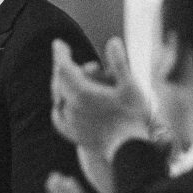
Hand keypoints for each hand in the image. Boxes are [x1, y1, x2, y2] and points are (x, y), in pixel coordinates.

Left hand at [52, 37, 151, 161]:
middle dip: (62, 67)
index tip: (58, 42)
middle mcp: (71, 107)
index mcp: (83, 93)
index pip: (64, 67)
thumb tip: (112, 40)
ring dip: (61, 84)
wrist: (130, 152)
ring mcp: (70, 122)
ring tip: (64, 77)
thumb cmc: (134, 118)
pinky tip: (61, 103)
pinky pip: (59, 116)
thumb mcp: (130, 87)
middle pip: (59, 81)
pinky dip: (60, 104)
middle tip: (64, 56)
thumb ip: (119, 62)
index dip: (60, 53)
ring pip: (58, 97)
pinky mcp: (72, 134)